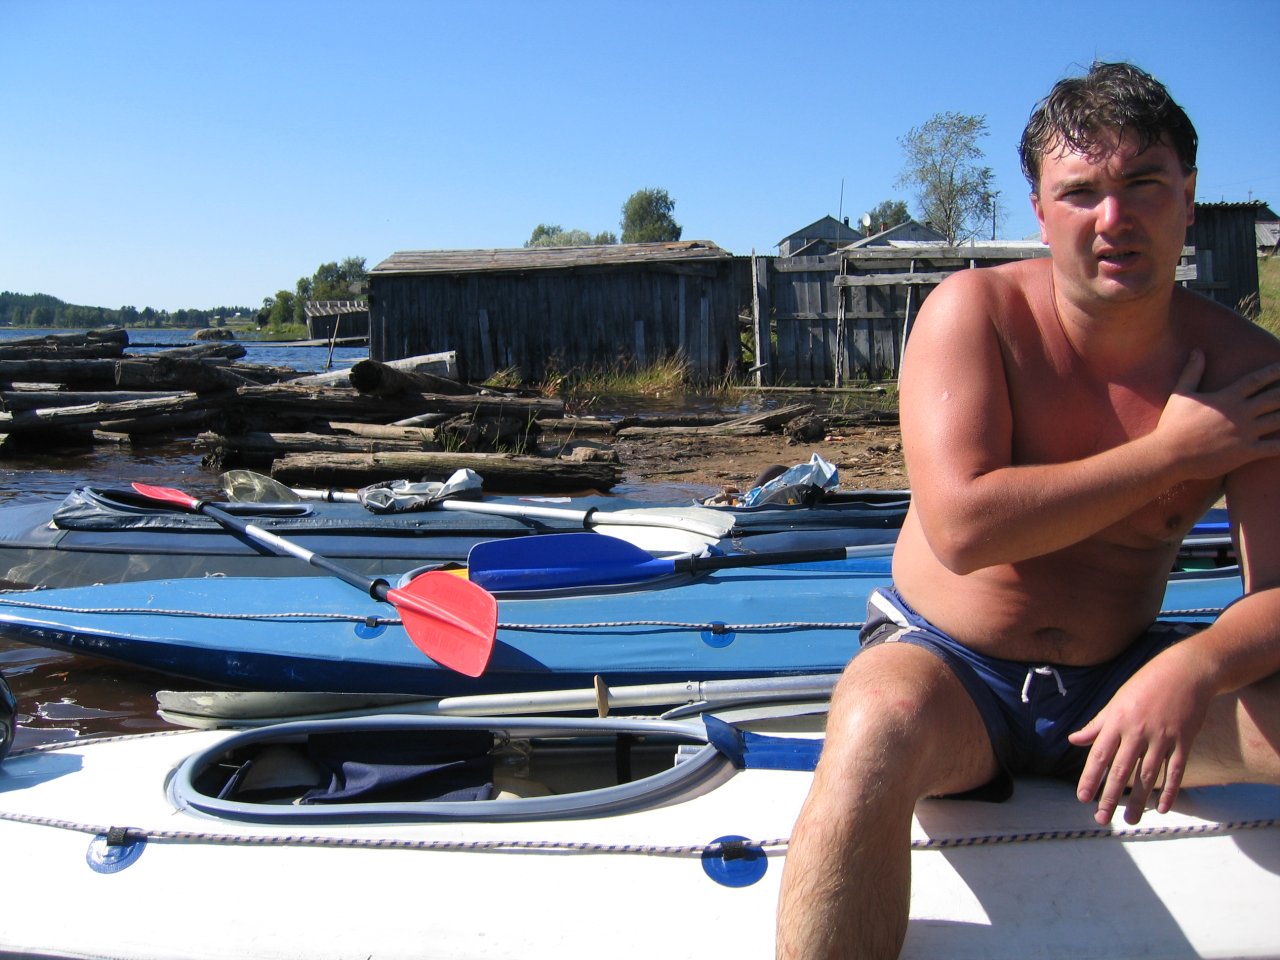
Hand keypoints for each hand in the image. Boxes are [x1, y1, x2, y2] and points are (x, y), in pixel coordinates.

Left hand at [1067, 647, 1212, 824]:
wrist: (1185, 671)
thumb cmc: (1146, 685)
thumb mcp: (1116, 701)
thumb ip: (1096, 725)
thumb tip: (1073, 740)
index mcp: (1117, 720)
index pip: (1099, 754)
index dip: (1090, 777)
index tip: (1082, 798)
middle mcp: (1137, 731)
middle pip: (1121, 769)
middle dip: (1110, 796)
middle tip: (1102, 819)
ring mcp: (1162, 736)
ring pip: (1148, 774)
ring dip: (1138, 800)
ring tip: (1130, 820)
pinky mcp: (1184, 740)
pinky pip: (1175, 770)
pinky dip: (1169, 790)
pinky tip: (1162, 808)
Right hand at [1155, 351, 1279, 479]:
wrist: (1170, 454)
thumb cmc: (1173, 424)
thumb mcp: (1180, 394)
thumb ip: (1192, 371)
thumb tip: (1197, 351)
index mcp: (1228, 397)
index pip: (1257, 380)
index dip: (1274, 371)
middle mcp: (1241, 413)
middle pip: (1274, 398)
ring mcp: (1246, 433)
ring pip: (1279, 420)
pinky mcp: (1246, 452)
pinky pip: (1274, 448)